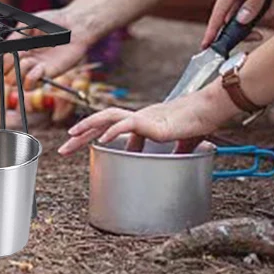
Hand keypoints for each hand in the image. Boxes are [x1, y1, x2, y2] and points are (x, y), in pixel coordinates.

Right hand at [8, 8, 91, 88]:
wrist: (74, 26)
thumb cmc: (53, 22)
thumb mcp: (30, 25)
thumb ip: (15, 37)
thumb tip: (2, 49)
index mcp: (17, 48)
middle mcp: (23, 60)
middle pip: (4, 75)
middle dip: (5, 67)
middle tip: (14, 56)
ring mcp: (34, 69)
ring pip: (15, 83)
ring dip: (18, 73)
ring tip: (28, 61)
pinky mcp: (47, 75)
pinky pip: (32, 85)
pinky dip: (31, 78)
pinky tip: (39, 67)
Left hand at [58, 83, 237, 155]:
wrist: (210, 111)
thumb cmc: (197, 122)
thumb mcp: (180, 142)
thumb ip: (174, 150)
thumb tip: (174, 162)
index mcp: (142, 122)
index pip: (110, 125)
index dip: (92, 134)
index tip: (78, 144)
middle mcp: (138, 118)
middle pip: (101, 121)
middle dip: (80, 134)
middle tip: (63, 149)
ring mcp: (143, 118)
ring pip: (108, 117)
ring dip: (88, 127)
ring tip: (71, 137)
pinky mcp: (151, 122)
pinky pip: (127, 124)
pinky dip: (112, 131)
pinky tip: (101, 140)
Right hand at [201, 0, 273, 47]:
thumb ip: (254, 1)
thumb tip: (241, 21)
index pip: (219, 9)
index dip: (212, 28)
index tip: (206, 45)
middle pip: (239, 17)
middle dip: (254, 22)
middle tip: (259, 35)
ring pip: (258, 14)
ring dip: (272, 7)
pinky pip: (270, 9)